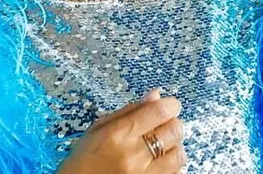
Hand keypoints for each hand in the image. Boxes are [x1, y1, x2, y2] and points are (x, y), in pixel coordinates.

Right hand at [57, 90, 186, 173]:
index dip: (170, 106)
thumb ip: (129, 112)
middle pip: (174, 130)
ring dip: (173, 148)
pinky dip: (171, 167)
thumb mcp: (97, 131)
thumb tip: (157, 95)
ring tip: (158, 149)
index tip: (168, 107)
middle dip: (171, 125)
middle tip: (161, 129)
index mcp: (118, 135)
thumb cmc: (83, 161)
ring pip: (179, 153)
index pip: (160, 111)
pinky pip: (176, 173)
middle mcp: (134, 155)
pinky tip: (157, 166)